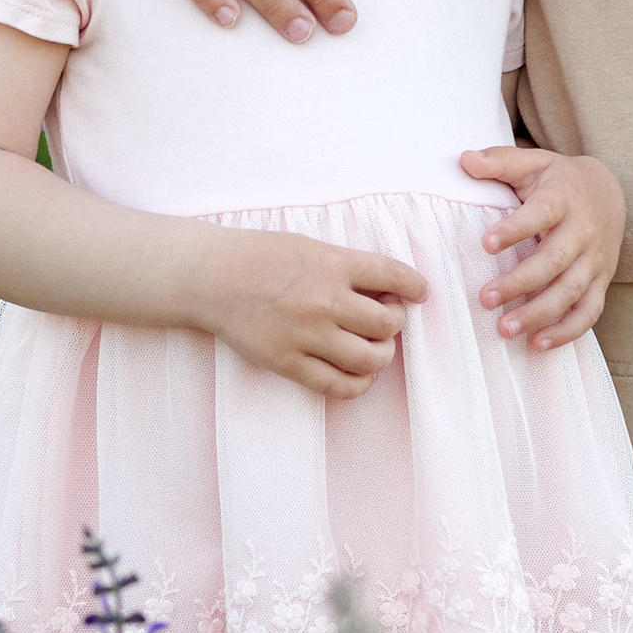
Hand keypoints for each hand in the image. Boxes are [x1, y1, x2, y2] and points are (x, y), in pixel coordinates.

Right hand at [196, 223, 427, 398]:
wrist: (212, 277)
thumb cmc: (260, 255)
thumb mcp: (309, 247)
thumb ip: (346, 267)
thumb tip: (387, 288)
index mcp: (332, 264)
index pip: (393, 275)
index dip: (415, 286)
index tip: (420, 292)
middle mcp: (325, 300)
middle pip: (388, 323)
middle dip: (396, 322)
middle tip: (386, 318)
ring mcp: (307, 335)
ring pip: (371, 358)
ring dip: (382, 354)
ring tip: (374, 347)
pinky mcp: (288, 363)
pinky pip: (338, 386)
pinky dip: (359, 384)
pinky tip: (358, 374)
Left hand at [460, 144, 625, 351]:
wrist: (610, 191)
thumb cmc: (558, 180)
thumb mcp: (533, 162)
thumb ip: (499, 161)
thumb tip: (463, 160)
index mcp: (563, 198)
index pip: (541, 214)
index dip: (515, 229)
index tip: (486, 243)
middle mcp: (583, 231)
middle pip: (554, 261)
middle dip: (520, 283)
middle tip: (484, 299)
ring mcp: (594, 260)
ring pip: (570, 291)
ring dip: (539, 313)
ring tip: (505, 329)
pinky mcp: (601, 281)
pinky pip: (589, 312)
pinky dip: (568, 332)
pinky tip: (538, 345)